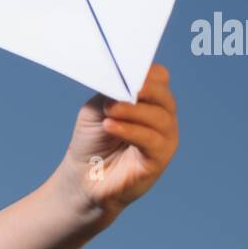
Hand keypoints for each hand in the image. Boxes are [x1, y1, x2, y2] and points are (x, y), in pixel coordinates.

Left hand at [58, 63, 178, 220]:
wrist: (83, 177)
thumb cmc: (92, 141)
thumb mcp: (97, 108)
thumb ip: (111, 92)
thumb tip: (122, 79)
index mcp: (150, 101)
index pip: (159, 78)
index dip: (145, 72)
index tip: (124, 71)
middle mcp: (162, 117)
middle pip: (164, 95)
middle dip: (143, 89)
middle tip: (119, 90)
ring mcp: (164, 139)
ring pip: (159, 117)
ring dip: (132, 111)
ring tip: (108, 112)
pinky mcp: (159, 159)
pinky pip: (151, 140)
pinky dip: (131, 130)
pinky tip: (111, 126)